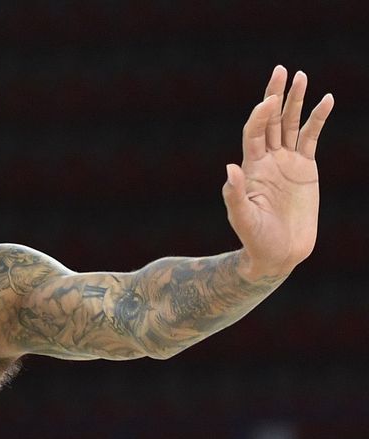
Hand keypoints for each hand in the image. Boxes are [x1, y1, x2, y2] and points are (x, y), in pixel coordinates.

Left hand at [225, 66, 333, 278]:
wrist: (279, 252)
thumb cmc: (255, 239)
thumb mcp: (242, 219)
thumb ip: (235, 196)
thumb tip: (229, 168)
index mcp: (250, 168)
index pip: (254, 132)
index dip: (259, 115)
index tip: (268, 100)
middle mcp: (267, 159)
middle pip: (270, 120)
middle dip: (275, 95)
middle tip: (281, 70)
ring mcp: (287, 161)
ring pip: (291, 124)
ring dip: (296, 100)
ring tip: (301, 75)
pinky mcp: (306, 167)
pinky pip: (312, 137)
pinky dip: (318, 118)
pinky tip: (327, 100)